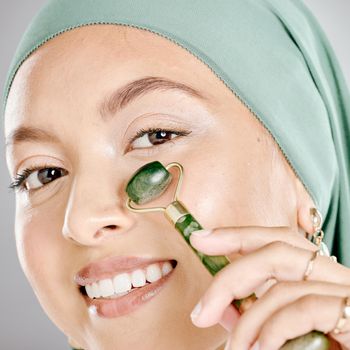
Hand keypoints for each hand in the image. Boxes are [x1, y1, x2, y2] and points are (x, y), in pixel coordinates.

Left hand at [189, 226, 349, 349]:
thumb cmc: (322, 345)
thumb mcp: (285, 329)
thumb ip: (257, 315)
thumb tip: (220, 309)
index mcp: (321, 275)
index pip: (280, 239)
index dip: (239, 234)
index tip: (202, 238)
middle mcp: (338, 276)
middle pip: (278, 250)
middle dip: (231, 276)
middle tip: (200, 312)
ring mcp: (349, 293)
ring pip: (285, 284)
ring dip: (249, 320)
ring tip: (233, 349)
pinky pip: (303, 308)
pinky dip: (272, 329)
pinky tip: (258, 349)